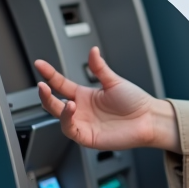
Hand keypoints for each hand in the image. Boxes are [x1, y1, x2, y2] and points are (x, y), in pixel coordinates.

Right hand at [36, 46, 179, 153]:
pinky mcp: (87, 137)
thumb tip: (92, 51)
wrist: (149, 119)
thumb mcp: (114, 81)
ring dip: (56, 107)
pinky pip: (70, 129)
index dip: (50, 75)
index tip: (39, 64)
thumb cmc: (135, 102)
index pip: (61, 84)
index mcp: (85, 95)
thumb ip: (99, 68)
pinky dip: (67, 120)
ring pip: (59, 117)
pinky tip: (71, 109)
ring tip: (63, 99)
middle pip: (54, 103)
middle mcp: (81, 110)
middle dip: (45, 94)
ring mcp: (83, 123)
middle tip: (42, 84)